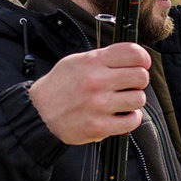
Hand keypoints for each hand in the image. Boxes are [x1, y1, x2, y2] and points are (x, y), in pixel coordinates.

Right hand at [28, 42, 151, 144]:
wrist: (38, 113)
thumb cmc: (60, 86)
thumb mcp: (76, 61)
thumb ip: (103, 58)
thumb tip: (134, 58)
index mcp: (92, 62)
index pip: (133, 53)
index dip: (143, 58)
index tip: (142, 64)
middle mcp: (96, 81)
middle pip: (141, 76)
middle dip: (138, 80)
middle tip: (129, 85)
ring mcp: (98, 105)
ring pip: (139, 99)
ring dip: (134, 100)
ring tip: (121, 101)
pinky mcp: (99, 126)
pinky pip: (132, 121)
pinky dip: (130, 119)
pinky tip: (121, 115)